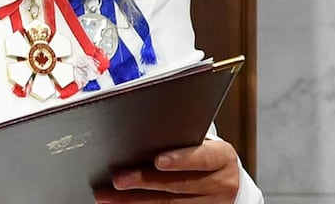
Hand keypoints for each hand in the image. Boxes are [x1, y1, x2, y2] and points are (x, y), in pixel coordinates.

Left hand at [92, 139, 240, 202]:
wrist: (225, 180)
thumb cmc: (203, 153)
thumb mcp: (201, 143)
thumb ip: (180, 140)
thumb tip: (140, 137)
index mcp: (222, 158)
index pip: (202, 158)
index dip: (180, 159)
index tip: (157, 160)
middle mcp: (220, 184)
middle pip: (179, 185)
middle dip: (145, 182)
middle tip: (118, 179)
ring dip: (135, 201)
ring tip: (109, 197)